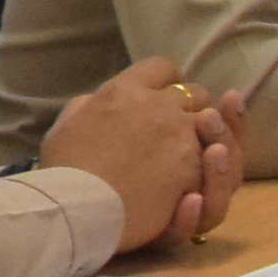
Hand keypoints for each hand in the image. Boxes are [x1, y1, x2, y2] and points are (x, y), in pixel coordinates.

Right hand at [35, 60, 230, 254]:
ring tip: (195, 155)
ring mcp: (181, 135)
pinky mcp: (193, 166)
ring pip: (212, 124)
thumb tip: (100, 100)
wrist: (79, 208)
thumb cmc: (65, 169)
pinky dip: (207, 167)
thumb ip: (90, 105)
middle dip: (192, 107)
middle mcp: (159, 105)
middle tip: (180, 129)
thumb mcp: (66, 124)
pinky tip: (192, 180)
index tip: (164, 97)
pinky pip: (212, 159)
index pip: (161, 68)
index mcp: (126, 90)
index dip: (167, 81)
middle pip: (196, 92)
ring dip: (207, 136)